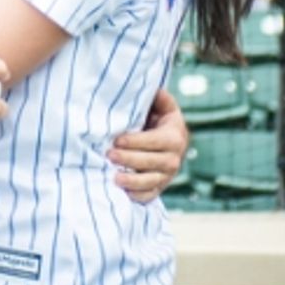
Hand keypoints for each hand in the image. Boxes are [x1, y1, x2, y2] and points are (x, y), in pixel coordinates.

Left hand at [109, 87, 188, 202]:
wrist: (167, 139)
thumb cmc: (158, 117)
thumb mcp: (162, 104)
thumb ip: (157, 97)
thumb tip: (151, 88)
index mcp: (175, 136)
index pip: (156, 141)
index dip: (136, 141)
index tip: (117, 140)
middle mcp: (174, 158)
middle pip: (152, 162)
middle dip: (130, 159)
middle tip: (109, 155)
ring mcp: (168, 175)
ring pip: (151, 181)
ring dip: (133, 181)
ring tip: (114, 178)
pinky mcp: (160, 186)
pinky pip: (151, 195)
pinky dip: (139, 196)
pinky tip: (124, 193)